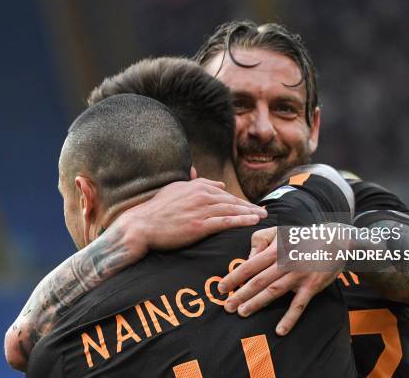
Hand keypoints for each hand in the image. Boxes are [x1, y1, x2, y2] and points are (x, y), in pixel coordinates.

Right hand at [117, 178, 266, 253]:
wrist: (143, 225)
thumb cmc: (158, 208)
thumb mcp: (177, 189)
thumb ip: (197, 183)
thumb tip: (217, 183)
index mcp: (197, 186)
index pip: (224, 193)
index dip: (239, 200)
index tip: (251, 205)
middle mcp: (202, 195)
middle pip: (232, 201)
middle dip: (250, 206)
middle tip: (264, 211)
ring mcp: (202, 210)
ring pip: (232, 210)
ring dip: (250, 213)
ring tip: (263, 217)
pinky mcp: (200, 225)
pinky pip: (226, 221)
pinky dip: (241, 221)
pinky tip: (252, 222)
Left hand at [218, 226, 346, 335]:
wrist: (333, 241)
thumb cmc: (299, 238)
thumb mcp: (278, 231)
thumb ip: (259, 241)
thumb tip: (247, 258)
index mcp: (275, 250)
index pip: (250, 265)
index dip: (234, 277)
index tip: (221, 288)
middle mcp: (285, 263)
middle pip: (259, 280)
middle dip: (241, 294)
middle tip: (227, 306)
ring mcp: (298, 276)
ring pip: (274, 291)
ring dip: (257, 303)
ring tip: (242, 313)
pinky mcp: (311, 287)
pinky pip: (299, 305)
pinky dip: (290, 318)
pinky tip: (280, 330)